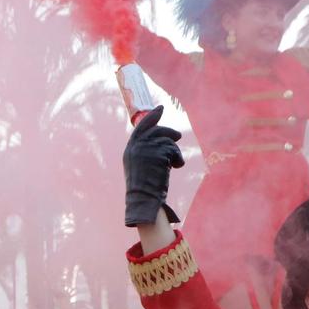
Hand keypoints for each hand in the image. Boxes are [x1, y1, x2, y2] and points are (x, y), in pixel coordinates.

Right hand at [123, 105, 185, 227]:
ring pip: (167, 141)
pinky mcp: (157, 155)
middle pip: (156, 130)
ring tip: (174, 164)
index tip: (160, 108)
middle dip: (169, 132)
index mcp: (130, 149)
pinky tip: (176, 167)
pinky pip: (173, 150)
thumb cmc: (144, 188)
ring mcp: (146, 150)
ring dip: (174, 152)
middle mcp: (136, 147)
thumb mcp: (140, 166)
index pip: (141, 127)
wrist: (143, 199)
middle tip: (178, 136)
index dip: (152, 117)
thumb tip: (162, 139)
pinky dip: (178, 159)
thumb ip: (145, 152)